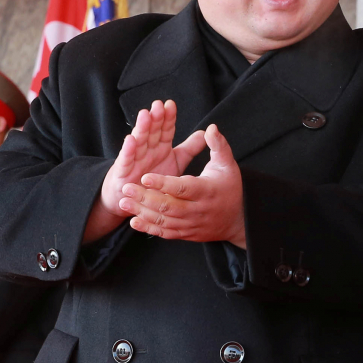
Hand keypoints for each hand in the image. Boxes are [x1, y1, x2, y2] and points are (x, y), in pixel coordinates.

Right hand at [83, 100, 205, 242]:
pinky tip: (130, 139)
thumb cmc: (154, 179)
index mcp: (160, 147)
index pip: (165, 129)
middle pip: (152, 131)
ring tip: (145, 114)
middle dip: (155, 118)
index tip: (170, 104)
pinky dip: (128, 150)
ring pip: (139, 141)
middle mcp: (147, 150)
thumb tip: (205, 133)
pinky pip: (126, 160)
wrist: (132, 199)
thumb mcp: (176, 163)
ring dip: (141, 128)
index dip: (168, 118)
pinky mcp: (124, 172)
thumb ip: (189, 149)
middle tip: (158, 105)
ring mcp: (134, 159)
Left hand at [120, 123, 245, 246]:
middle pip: (169, 206)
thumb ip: (218, 145)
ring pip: (164, 221)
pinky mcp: (187, 234)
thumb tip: (211, 128)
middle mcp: (198, 210)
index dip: (163, 183)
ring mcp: (191, 224)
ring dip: (142, 212)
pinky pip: (165, 233)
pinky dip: (149, 228)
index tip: (145, 176)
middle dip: (145, 198)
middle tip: (126, 188)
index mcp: (207, 191)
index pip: (182, 188)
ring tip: (124, 202)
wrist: (238, 220)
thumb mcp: (228, 164)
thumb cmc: (230, 187)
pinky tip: (134, 221)